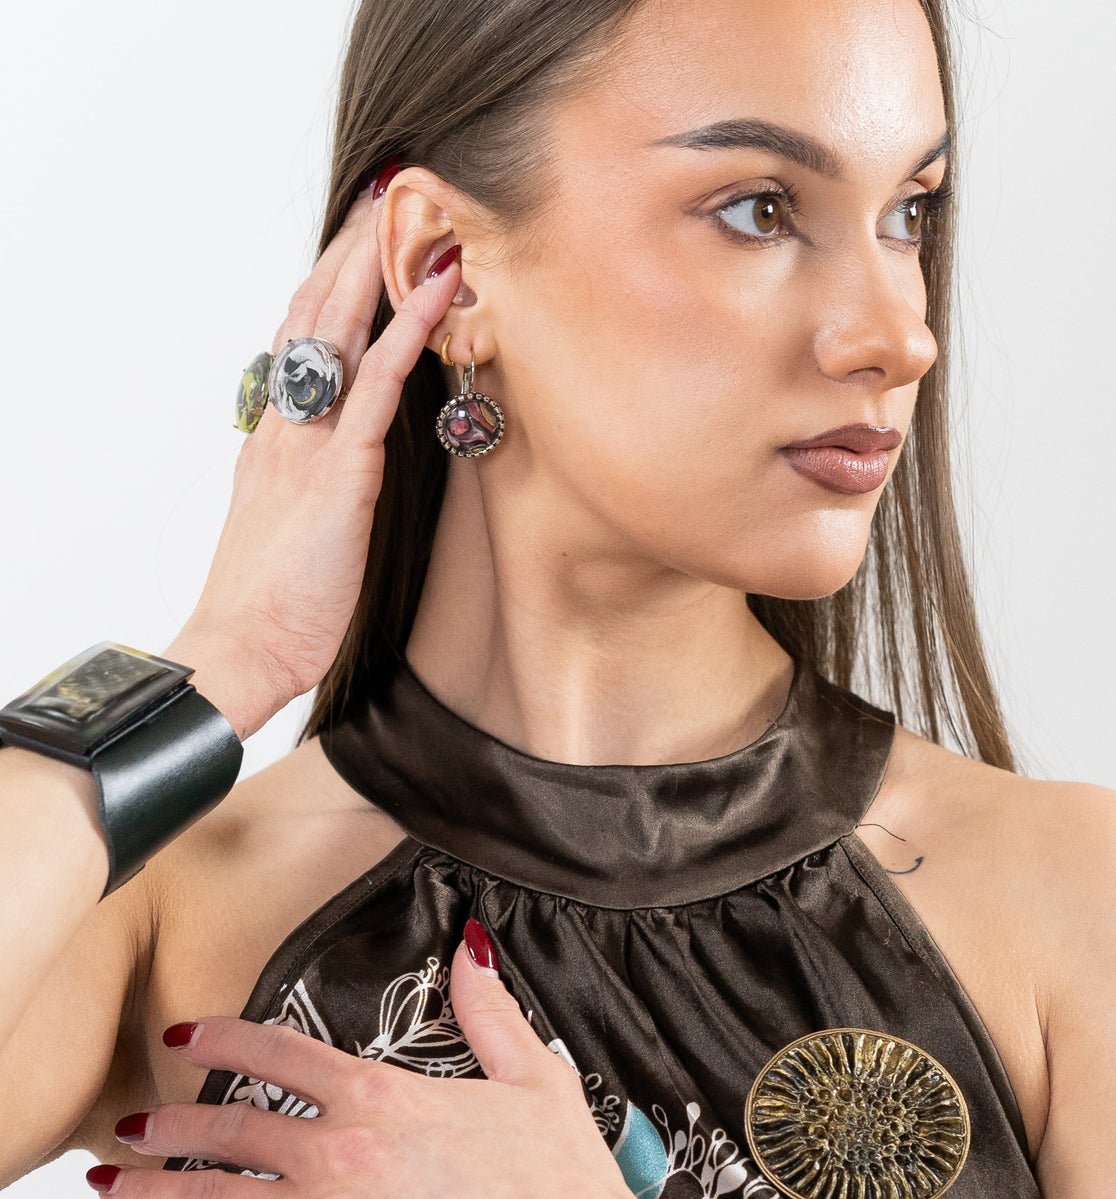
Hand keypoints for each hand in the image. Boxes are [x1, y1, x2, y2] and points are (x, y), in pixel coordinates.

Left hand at [70, 924, 703, 1198]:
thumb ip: (489, 1012)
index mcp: (382, 1095)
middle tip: (131, 1129)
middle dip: (167, 1126)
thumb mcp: (536, 1081)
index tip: (183, 1041)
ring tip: (107, 1190)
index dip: (220, 1041)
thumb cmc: (570, 1190)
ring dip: (145, 1195)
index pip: (276, 1053)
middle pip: (225, 1128)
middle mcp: (339, 1151)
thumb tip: (470, 949)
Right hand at [166, 189, 461, 740]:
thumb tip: (339, 476)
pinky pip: (379, 384)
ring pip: (342, 331)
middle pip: (316, 315)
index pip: (300, 343)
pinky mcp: (340, 471)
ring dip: (374, 264)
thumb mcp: (295, 534)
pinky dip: (409, 330)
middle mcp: (287, 427)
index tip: (354, 242)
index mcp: (274, 440)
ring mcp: (309, 442)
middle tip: (383, 194)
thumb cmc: (272, 610)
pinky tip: (435, 287)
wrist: (242, 648)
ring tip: (407, 209)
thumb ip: (312, 491)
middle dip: (348, 252)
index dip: (328, 288)